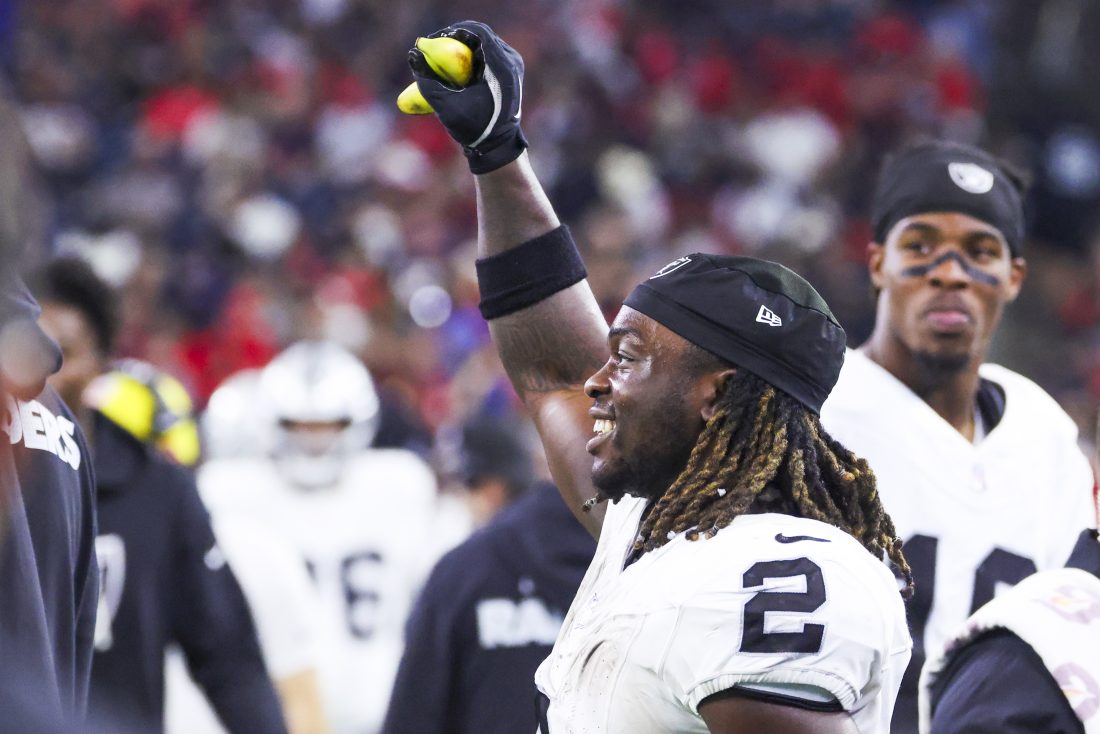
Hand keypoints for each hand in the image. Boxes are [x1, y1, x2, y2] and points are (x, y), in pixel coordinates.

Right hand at [408, 20, 526, 173]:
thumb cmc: (475, 129)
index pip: (478, 33)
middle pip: (481, 36)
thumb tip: (412, 54)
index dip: (453, 31)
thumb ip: (427, 80)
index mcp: (502, 66)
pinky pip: (487, 56)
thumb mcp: (446, 106)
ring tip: (441, 59)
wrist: (498, 146)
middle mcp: (511, 61)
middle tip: (433, 47)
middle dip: (455, 39)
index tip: (433, 40)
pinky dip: (469, 58)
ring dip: (461, 47)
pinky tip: (453, 70)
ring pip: (484, 44)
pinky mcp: (508, 73)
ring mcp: (512, 66)